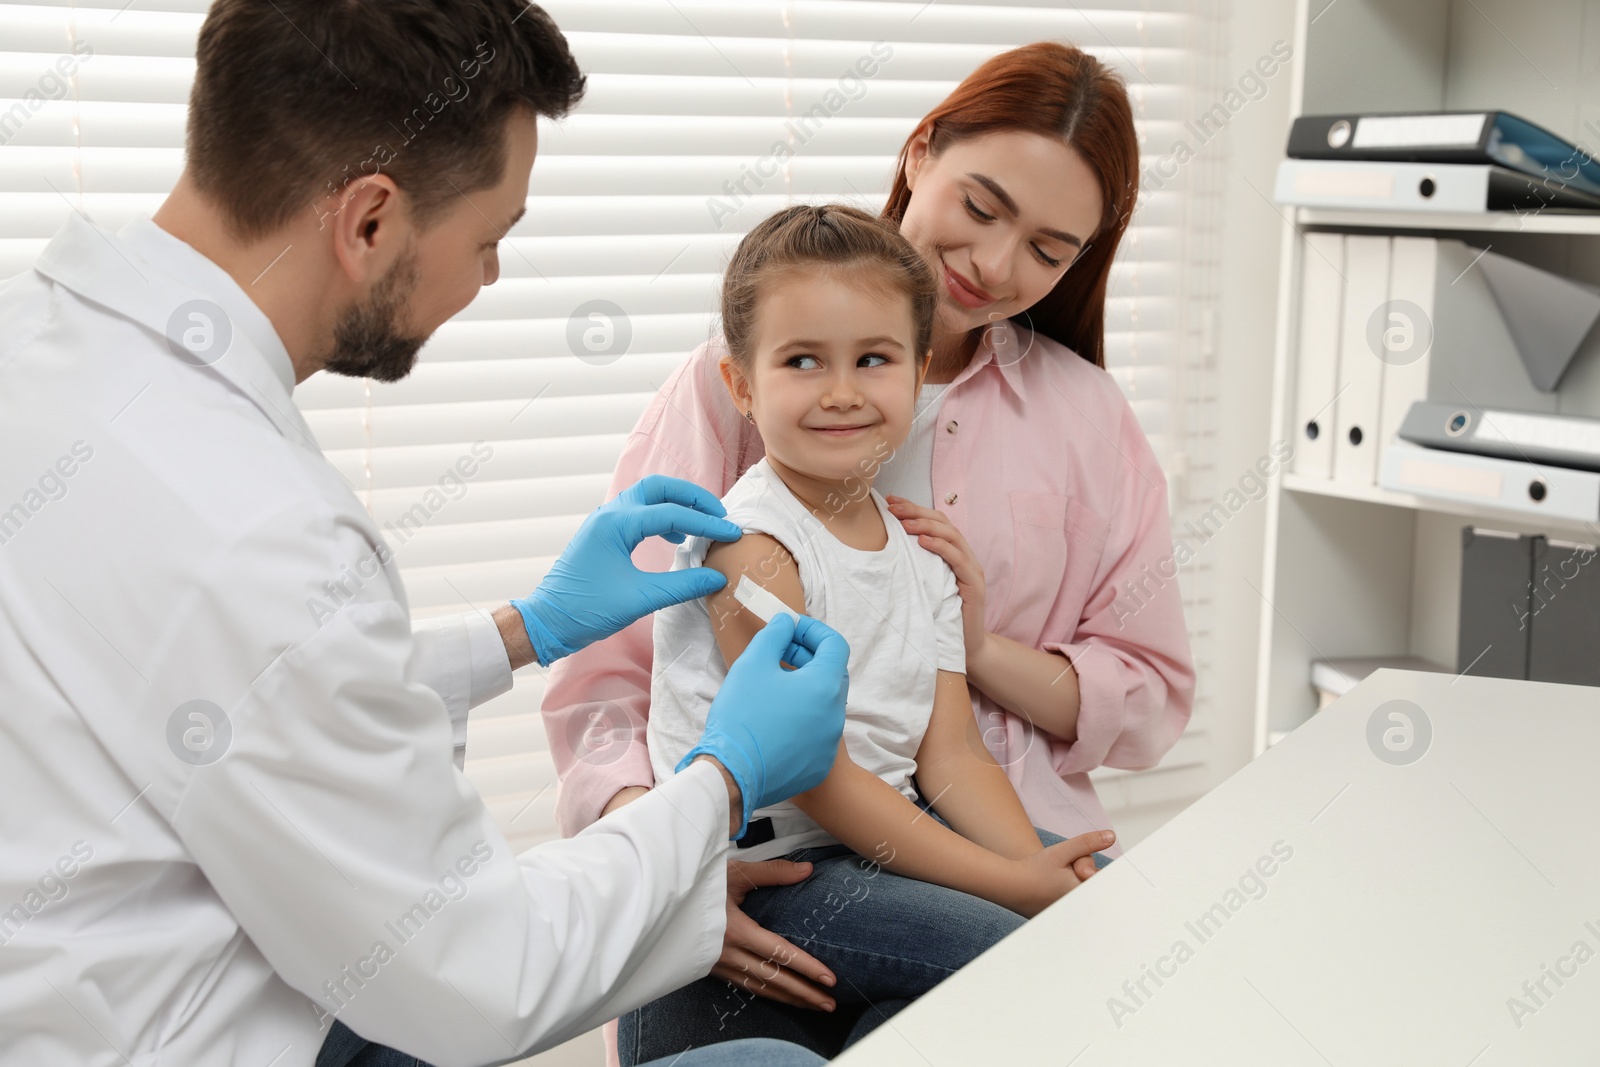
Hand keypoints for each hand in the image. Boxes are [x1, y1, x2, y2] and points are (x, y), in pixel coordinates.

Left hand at [510, 475, 740, 664]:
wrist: (546, 622)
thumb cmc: (586, 610)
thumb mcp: (640, 599)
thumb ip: (682, 585)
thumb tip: (717, 577)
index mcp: (617, 524)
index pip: (672, 513)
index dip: (706, 524)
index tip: (732, 534)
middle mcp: (610, 514)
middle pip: (659, 487)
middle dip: (692, 497)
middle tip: (718, 515)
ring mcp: (604, 522)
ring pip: (647, 497)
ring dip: (676, 505)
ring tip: (701, 525)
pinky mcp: (603, 535)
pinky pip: (638, 513)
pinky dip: (661, 517)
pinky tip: (674, 538)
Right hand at [678, 614, 849, 836]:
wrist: (732, 775)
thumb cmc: (742, 716)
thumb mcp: (753, 663)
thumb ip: (775, 635)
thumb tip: (786, 623)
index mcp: (825, 687)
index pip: (835, 645)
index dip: (813, 630)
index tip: (789, 629)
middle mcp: (836, 715)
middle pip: (831, 674)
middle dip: (808, 656)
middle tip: (779, 652)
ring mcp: (830, 743)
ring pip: (823, 704)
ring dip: (804, 686)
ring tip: (773, 684)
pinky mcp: (818, 764)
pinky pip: (816, 731)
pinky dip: (801, 715)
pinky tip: (774, 716)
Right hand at [711, 859, 838, 1011]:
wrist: (661, 897)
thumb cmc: (698, 882)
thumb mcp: (734, 873)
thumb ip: (773, 873)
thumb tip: (807, 870)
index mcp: (735, 930)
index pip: (779, 953)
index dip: (806, 967)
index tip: (829, 978)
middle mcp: (727, 953)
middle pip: (773, 979)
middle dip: (804, 993)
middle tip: (830, 1004)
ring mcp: (718, 964)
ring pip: (759, 988)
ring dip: (789, 999)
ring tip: (814, 1005)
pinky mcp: (712, 968)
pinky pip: (745, 986)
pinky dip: (768, 993)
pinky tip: (781, 997)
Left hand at [885, 497, 986, 664]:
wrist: (965, 647)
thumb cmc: (941, 616)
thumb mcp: (925, 586)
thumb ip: (915, 566)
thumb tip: (883, 549)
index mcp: (953, 553)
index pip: (935, 522)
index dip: (914, 509)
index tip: (890, 501)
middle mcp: (965, 556)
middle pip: (943, 523)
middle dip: (916, 511)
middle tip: (893, 507)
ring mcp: (972, 569)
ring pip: (952, 536)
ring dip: (926, 526)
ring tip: (904, 522)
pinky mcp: (975, 585)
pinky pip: (958, 559)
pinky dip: (941, 547)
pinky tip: (923, 542)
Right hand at [1001, 830, 1114, 917]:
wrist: (1009, 888)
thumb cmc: (1034, 871)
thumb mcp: (1063, 852)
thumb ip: (1088, 843)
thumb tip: (1111, 837)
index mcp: (1084, 893)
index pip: (1101, 878)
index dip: (1090, 868)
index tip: (1077, 866)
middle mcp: (1079, 908)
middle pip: (1091, 884)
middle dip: (1082, 873)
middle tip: (1062, 869)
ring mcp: (1070, 916)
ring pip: (1080, 892)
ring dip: (1073, 882)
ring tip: (1054, 879)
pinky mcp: (1060, 918)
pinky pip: (1071, 902)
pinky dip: (1065, 894)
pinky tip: (1051, 889)